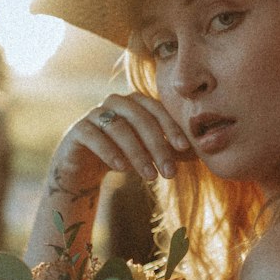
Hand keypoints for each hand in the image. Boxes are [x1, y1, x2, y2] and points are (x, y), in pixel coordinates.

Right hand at [58, 93, 191, 184]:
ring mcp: (93, 115)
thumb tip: (202, 152)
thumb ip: (171, 150)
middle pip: (139, 118)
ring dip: (137, 153)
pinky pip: (93, 135)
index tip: (185, 148)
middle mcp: (114, 103)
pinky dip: (109, 151)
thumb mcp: (149, 153)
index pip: (156, 109)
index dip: (171, 127)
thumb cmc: (122, 155)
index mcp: (135, 102)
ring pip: (118, 127)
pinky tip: (122, 168)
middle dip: (157, 145)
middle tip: (170, 173)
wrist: (84, 167)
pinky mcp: (77, 131)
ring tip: (150, 177)